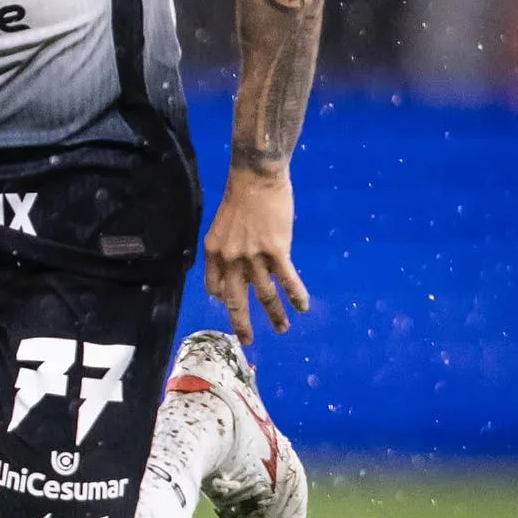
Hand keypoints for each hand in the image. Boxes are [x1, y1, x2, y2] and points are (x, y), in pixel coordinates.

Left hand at [202, 165, 309, 344]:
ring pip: (265, 295)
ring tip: (282, 329)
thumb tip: (236, 270)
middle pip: (236, 300)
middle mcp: (231, 258)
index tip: (231, 305)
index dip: (223, 299)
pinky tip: (302, 307)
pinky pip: (287, 280)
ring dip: (275, 315)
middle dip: (242, 324)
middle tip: (247, 341)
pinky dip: (296, 296)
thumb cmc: (241, 197)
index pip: (214, 287)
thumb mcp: (222, 226)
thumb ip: (226, 250)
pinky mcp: (277, 250)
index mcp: (214, 251)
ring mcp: (254, 256)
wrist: (257, 176)